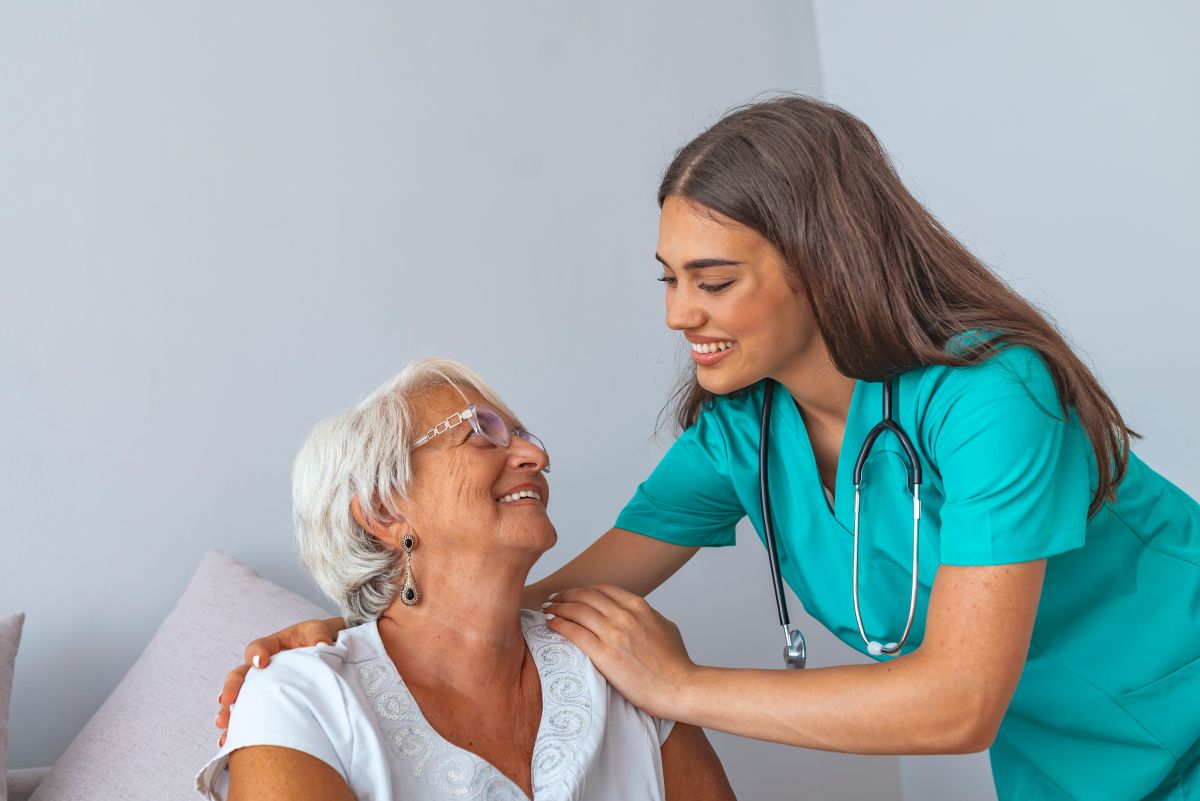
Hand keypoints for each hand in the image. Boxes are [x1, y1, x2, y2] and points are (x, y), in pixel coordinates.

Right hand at [214, 617, 344, 745]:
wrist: (326, 648)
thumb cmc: (318, 637)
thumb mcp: (318, 631)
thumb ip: (318, 634)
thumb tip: (320, 644)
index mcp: (272, 646)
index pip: (258, 647)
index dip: (256, 654)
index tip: (259, 663)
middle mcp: (262, 667)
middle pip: (241, 674)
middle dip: (233, 687)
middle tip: (226, 700)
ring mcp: (262, 685)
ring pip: (241, 697)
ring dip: (230, 711)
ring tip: (224, 725)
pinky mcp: (267, 701)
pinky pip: (250, 714)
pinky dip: (240, 726)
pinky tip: (230, 740)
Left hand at [544, 585, 695, 719]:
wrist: (679, 687)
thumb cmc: (676, 663)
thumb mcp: (665, 626)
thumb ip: (647, 615)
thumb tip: (636, 613)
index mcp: (639, 606)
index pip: (603, 589)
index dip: (584, 590)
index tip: (574, 594)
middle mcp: (624, 615)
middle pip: (585, 596)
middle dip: (566, 595)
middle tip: (554, 599)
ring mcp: (613, 633)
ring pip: (577, 610)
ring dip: (558, 607)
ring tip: (547, 610)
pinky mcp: (603, 654)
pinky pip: (574, 632)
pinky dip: (559, 624)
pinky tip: (551, 623)